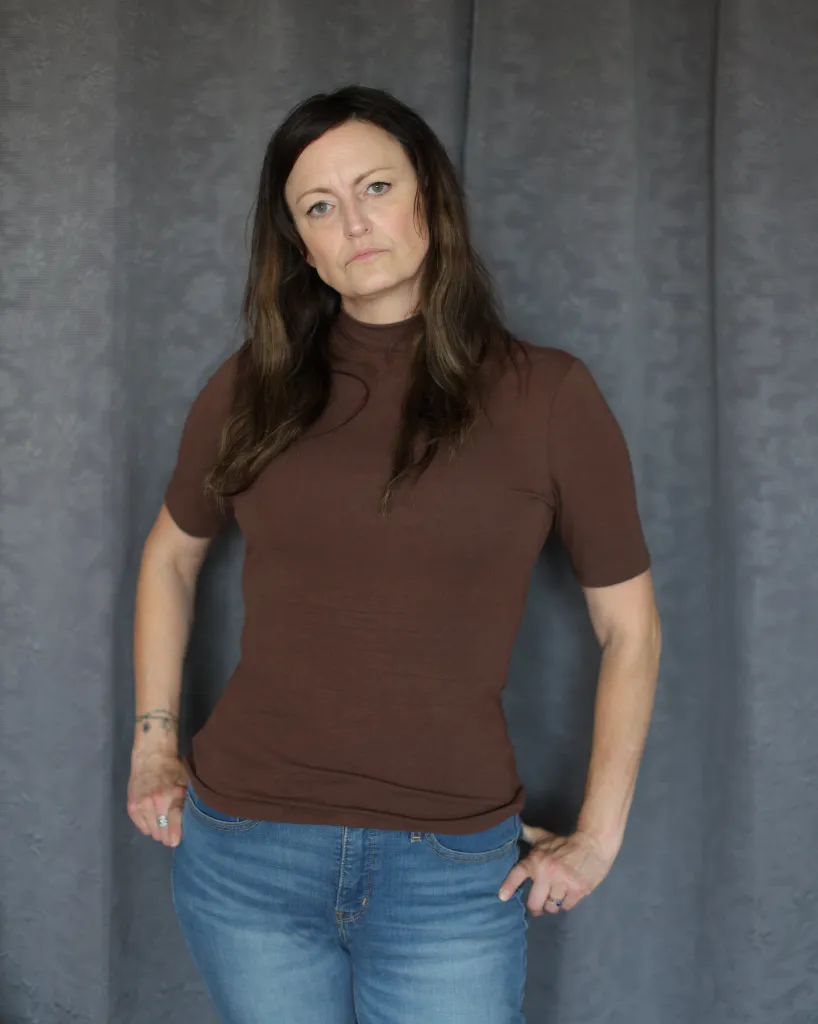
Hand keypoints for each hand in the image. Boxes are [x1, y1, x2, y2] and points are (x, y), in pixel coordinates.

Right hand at [127, 749, 188, 847]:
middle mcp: (156, 802)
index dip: (176, 834)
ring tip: (163, 821)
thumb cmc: (173, 769)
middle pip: (162, 832)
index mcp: (172, 795)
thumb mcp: (186, 782)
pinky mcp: (132, 807)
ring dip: (158, 830)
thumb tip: (194, 825)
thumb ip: (188, 802)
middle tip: (172, 831)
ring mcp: (141, 805)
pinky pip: (142, 828)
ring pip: (152, 832)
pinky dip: (148, 826)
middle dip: (168, 834)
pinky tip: (153, 816)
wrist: (151, 757)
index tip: (176, 841)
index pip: (174, 821)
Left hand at [498, 823, 614, 915]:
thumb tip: (516, 827)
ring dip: (552, 905)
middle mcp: (547, 873)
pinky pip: (566, 906)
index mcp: (536, 860)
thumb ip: (529, 835)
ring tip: (555, 898)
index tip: (502, 897)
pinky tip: (567, 895)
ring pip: (551, 907)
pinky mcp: (577, 890)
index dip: (509, 886)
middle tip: (537, 907)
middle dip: (535, 907)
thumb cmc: (565, 843)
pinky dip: (566, 903)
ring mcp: (562, 883)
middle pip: (534, 902)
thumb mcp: (545, 837)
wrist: (593, 843)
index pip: (518, 873)